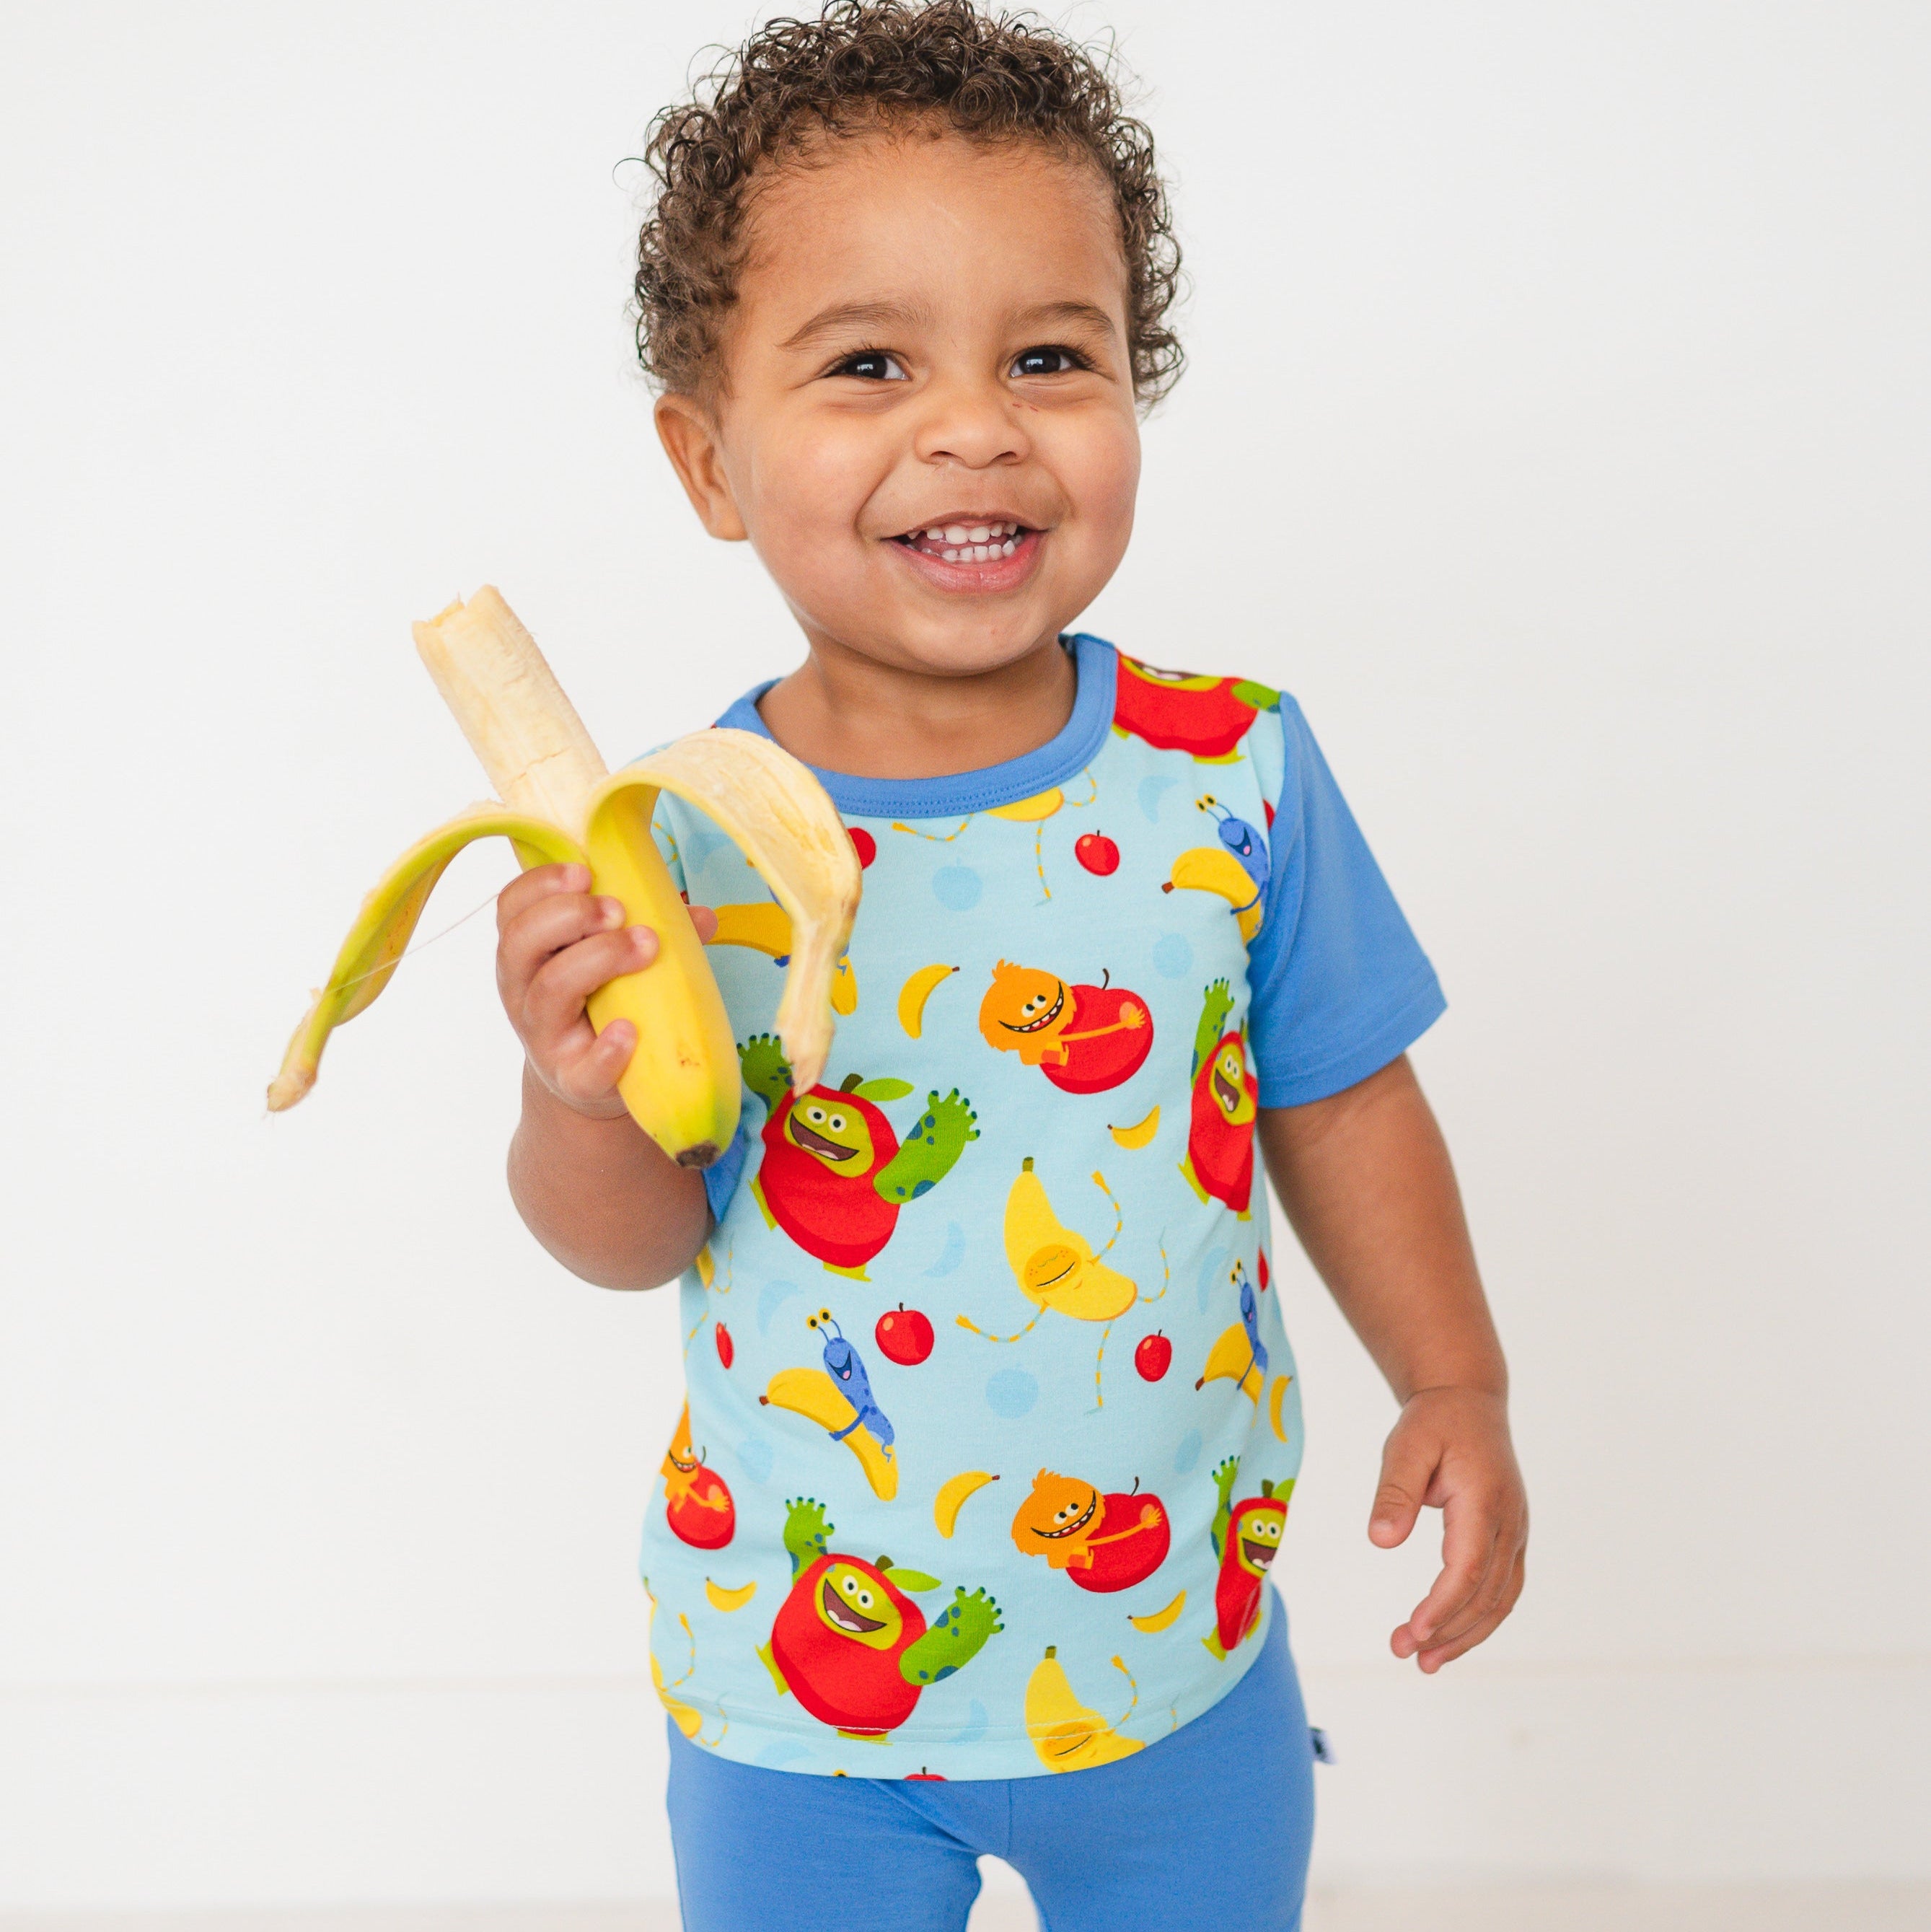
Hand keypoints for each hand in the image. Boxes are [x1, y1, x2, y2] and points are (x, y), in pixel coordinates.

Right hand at [495, 864, 715, 1120]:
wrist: (590, 1082)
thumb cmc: (602, 1004)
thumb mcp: (613, 961)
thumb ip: (652, 929)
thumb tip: (703, 917)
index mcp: (528, 954)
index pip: (511, 908)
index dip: (540, 884)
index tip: (585, 872)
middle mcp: (523, 992)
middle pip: (520, 944)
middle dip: (568, 915)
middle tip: (618, 910)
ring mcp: (544, 1038)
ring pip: (549, 993)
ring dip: (597, 960)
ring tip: (646, 946)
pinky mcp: (573, 1081)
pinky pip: (583, 1069)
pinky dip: (606, 1051)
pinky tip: (629, 1031)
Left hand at [1370, 1385, 1526, 1671]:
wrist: (1467, 1401)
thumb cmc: (1434, 1423)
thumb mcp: (1405, 1446)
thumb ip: (1394, 1492)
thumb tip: (1380, 1540)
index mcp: (1485, 1500)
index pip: (1468, 1567)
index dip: (1443, 1605)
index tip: (1414, 1632)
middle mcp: (1510, 1523)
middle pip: (1486, 1593)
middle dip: (1448, 1630)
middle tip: (1404, 1653)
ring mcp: (1516, 1533)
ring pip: (1500, 1599)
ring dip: (1466, 1635)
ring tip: (1426, 1662)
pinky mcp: (1510, 1539)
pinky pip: (1502, 1589)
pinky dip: (1479, 1618)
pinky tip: (1450, 1637)